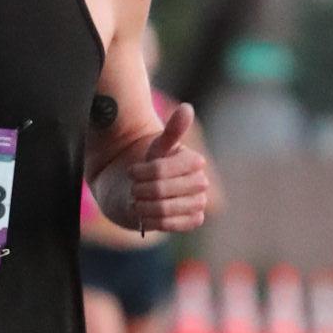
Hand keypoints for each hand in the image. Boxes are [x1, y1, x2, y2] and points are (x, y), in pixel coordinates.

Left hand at [125, 102, 208, 233]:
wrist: (147, 190)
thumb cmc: (150, 165)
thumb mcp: (156, 147)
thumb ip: (172, 131)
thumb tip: (187, 108)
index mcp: (193, 160)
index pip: (161, 170)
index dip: (142, 172)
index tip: (131, 172)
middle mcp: (201, 181)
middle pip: (162, 190)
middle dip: (141, 190)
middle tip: (133, 189)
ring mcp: (199, 202)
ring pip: (165, 209)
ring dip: (144, 206)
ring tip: (136, 202)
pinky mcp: (194, 220)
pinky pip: (174, 225)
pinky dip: (153, 221)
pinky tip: (144, 214)